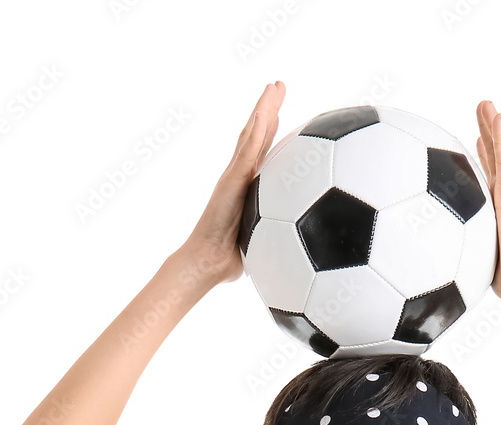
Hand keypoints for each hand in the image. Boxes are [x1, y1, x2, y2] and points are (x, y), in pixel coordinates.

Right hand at [180, 81, 285, 285]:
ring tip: (274, 87)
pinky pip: (247, 153)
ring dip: (263, 110)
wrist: (207, 262)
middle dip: (267, 110)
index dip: (270, 132)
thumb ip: (273, 237)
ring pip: (250, 136)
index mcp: (248, 188)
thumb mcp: (260, 243)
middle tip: (278, 86)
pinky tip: (265, 113)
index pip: (261, 154)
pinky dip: (255, 132)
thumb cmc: (229, 259)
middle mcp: (240, 177)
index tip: (281, 114)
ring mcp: (234, 176)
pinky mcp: (231, 182)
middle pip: (255, 135)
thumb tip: (293, 250)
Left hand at [475, 100, 500, 300]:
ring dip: (495, 126)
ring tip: (487, 104)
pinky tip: (498, 117)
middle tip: (484, 109)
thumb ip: (467, 255)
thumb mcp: (477, 259)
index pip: (489, 177)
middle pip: (497, 156)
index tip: (477, 141)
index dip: (485, 158)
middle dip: (490, 133)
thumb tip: (447, 270)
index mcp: (495, 209)